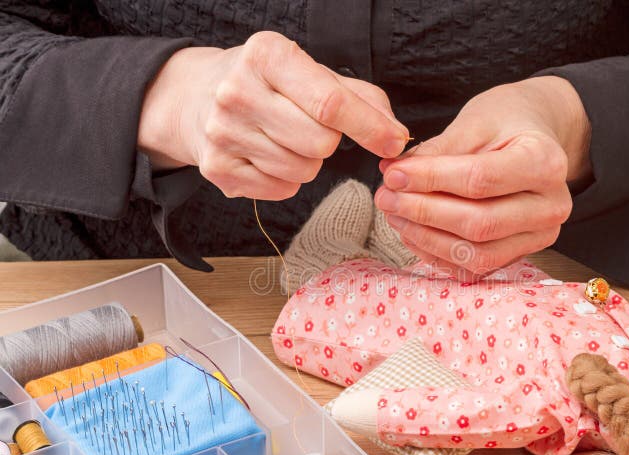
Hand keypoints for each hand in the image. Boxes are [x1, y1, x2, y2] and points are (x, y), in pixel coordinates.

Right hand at [138, 32, 408, 199]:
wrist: (196, 97)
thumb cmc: (269, 83)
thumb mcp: (311, 73)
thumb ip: (360, 98)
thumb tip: (396, 136)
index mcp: (266, 55)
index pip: (330, 103)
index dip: (370, 127)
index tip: (394, 143)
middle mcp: (237, 91)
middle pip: (320, 142)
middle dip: (329, 142)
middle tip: (311, 127)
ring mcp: (222, 132)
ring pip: (303, 170)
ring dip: (307, 161)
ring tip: (285, 139)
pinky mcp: (216, 167)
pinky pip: (281, 189)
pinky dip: (286, 179)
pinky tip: (268, 155)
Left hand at [375, 76, 589, 276]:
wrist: (538, 139)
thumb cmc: (508, 123)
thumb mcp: (477, 120)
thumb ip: (439, 149)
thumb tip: (394, 172)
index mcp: (546, 163)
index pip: (480, 179)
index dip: (431, 180)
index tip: (393, 174)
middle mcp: (551, 206)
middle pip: (479, 223)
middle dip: (424, 213)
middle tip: (386, 197)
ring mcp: (539, 236)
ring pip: (477, 253)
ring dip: (426, 238)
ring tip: (394, 213)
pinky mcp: (520, 254)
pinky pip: (474, 266)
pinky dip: (437, 253)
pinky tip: (412, 231)